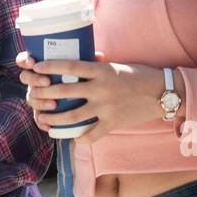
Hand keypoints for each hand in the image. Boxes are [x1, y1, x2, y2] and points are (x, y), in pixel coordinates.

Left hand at [17, 50, 173, 143]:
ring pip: (72, 116)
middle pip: (65, 91)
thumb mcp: (117, 65)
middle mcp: (101, 89)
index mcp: (101, 71)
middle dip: (45, 94)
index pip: (69, 66)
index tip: (35, 67)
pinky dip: (79, 138)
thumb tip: (82, 58)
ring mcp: (106, 108)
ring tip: (43, 119)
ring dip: (54, 119)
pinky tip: (71, 138)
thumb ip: (97, 65)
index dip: (50, 66)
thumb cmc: (139, 75)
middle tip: (34, 95)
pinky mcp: (113, 123)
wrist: (162, 92)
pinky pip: (91, 134)